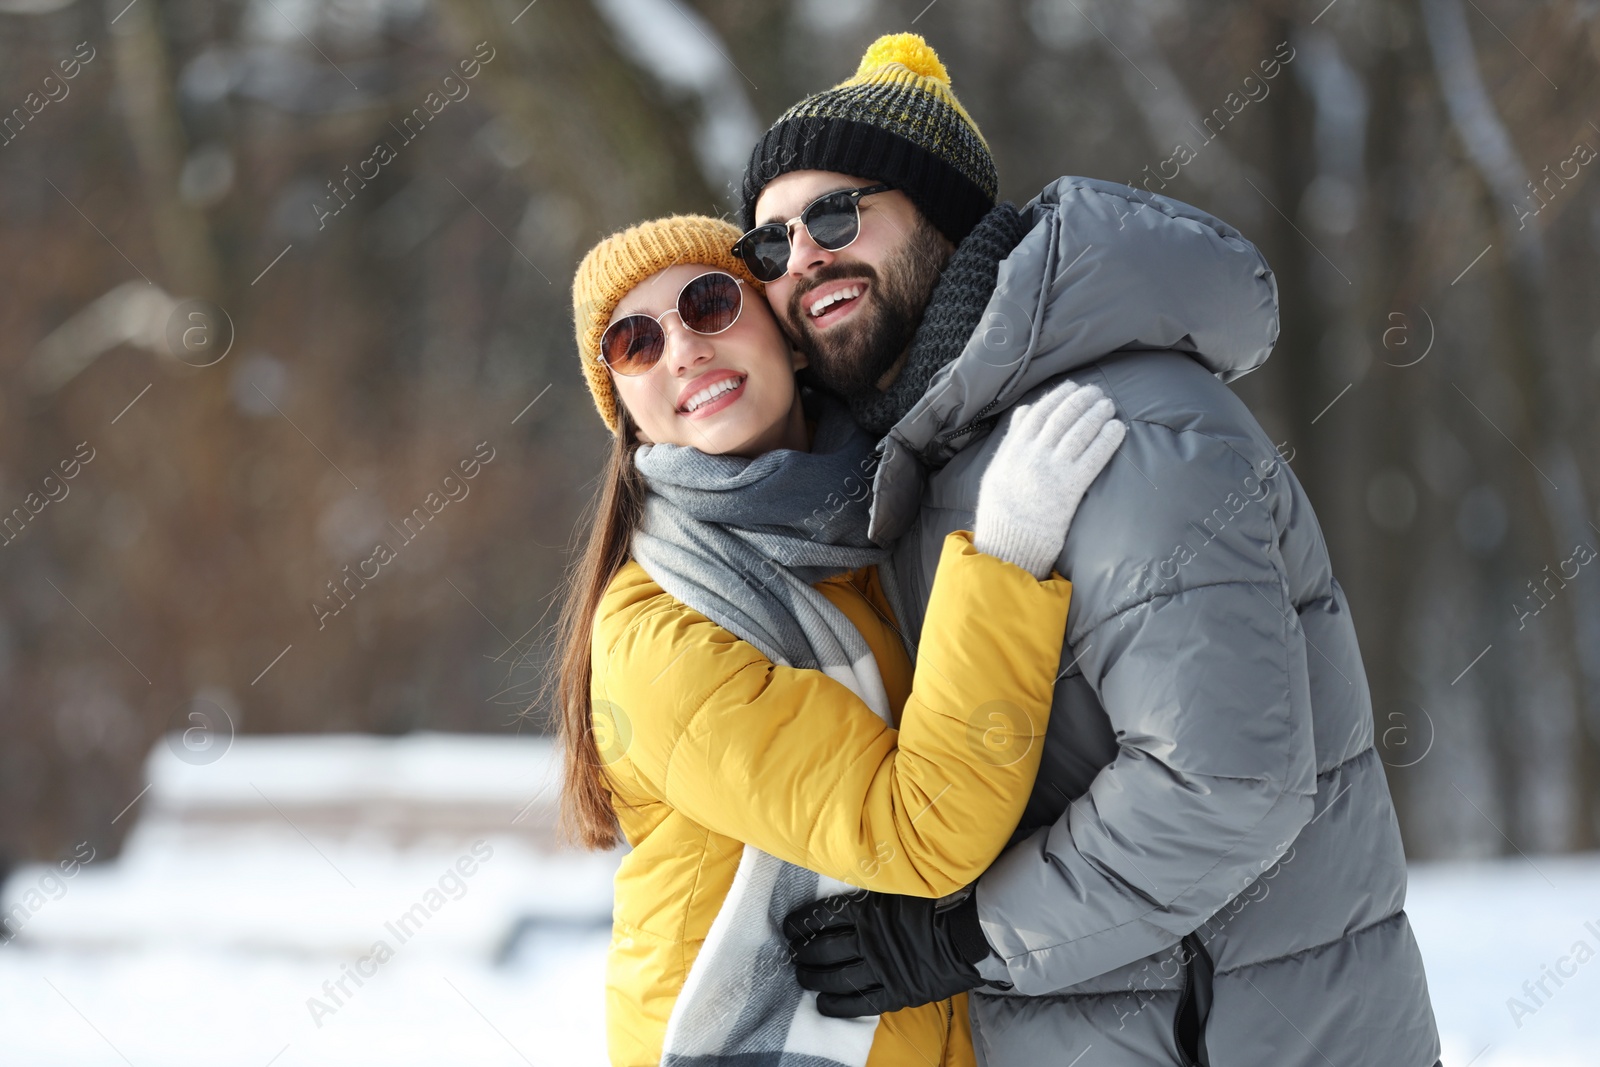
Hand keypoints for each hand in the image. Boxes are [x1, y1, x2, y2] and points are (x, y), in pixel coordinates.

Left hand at [782, 890, 991, 1017]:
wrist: (970, 931)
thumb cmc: (941, 899)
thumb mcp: (903, 883)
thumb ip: (878, 887)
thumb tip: (857, 872)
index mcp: (867, 909)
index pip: (823, 916)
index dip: (802, 923)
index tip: (788, 927)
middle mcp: (868, 940)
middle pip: (825, 949)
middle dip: (804, 953)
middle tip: (791, 955)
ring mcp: (880, 968)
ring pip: (837, 976)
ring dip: (814, 978)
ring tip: (801, 978)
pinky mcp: (895, 991)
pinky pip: (860, 1001)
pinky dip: (838, 1004)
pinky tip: (822, 1005)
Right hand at [972, 379, 1124, 577]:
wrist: (1008, 543)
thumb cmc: (1001, 511)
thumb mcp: (996, 470)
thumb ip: (1012, 439)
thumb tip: (1024, 411)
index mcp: (1013, 449)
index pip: (1039, 412)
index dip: (1059, 396)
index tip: (1072, 388)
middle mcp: (1033, 454)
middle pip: (1062, 417)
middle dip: (1082, 400)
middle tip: (1097, 392)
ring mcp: (1052, 470)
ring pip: (1079, 432)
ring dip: (1097, 414)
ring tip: (1108, 405)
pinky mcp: (1070, 488)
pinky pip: (1093, 457)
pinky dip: (1107, 439)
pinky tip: (1117, 429)